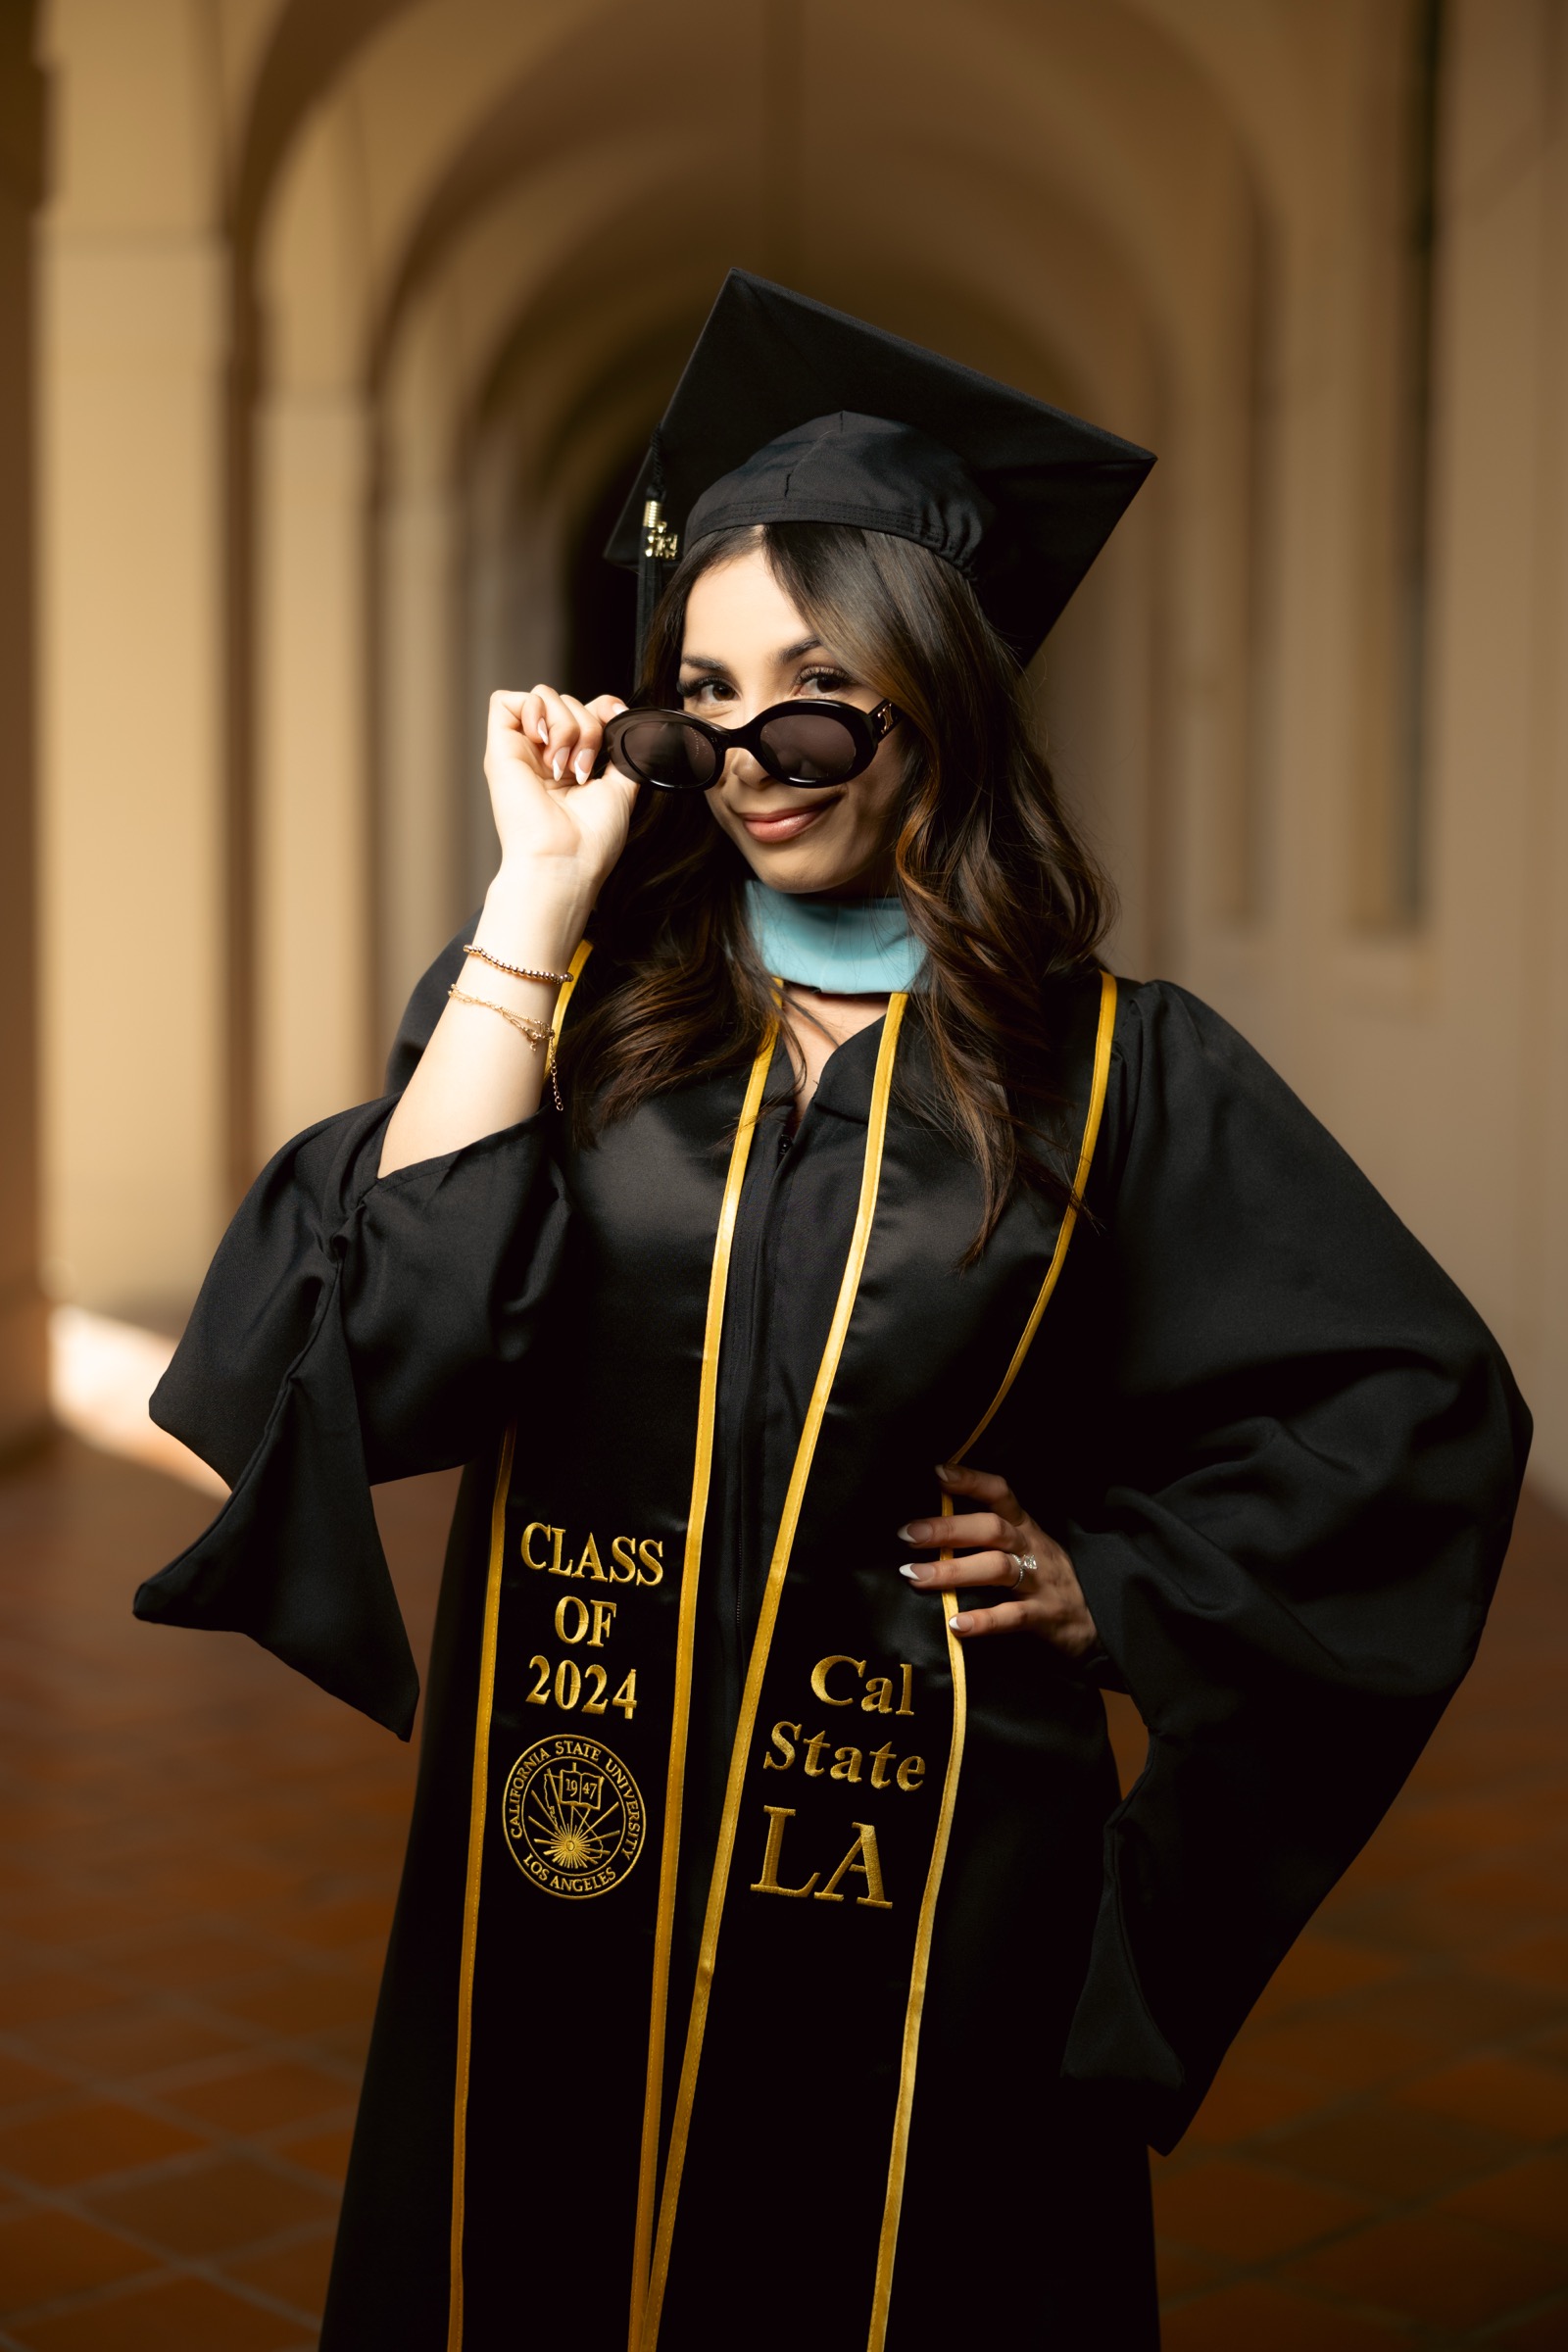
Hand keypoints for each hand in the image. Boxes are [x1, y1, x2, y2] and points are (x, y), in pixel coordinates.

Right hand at [483, 686, 637, 917]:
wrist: (566, 861)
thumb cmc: (591, 839)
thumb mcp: (622, 789)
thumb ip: (625, 754)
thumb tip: (634, 723)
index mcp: (570, 762)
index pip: (583, 709)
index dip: (601, 707)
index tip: (616, 722)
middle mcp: (543, 753)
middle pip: (568, 700)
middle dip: (587, 728)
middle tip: (583, 771)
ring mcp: (520, 750)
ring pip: (543, 695)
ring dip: (565, 725)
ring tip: (563, 768)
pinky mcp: (499, 748)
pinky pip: (504, 700)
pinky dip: (532, 711)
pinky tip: (543, 742)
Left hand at [895, 1461, 1098, 1658]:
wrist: (1097, 1620)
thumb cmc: (1046, 1579)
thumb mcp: (1025, 1548)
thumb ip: (987, 1536)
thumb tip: (929, 1525)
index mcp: (1025, 1527)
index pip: (999, 1494)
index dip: (971, 1481)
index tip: (936, 1473)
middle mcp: (1032, 1548)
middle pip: (992, 1529)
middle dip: (948, 1529)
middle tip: (907, 1534)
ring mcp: (1040, 1582)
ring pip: (998, 1569)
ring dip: (953, 1571)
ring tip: (915, 1576)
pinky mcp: (1044, 1617)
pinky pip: (1013, 1617)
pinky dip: (983, 1621)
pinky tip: (955, 1624)